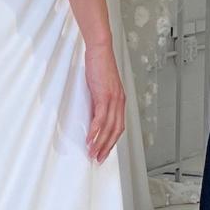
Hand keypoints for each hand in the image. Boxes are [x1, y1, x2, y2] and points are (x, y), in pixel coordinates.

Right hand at [85, 42, 124, 162]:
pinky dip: (95, 130)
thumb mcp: (101, 87)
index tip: (104, 152)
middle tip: (98, 158)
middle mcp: (119, 102)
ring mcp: (113, 99)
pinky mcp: (104, 96)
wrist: (100, 51)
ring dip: (100, 142)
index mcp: (119, 101)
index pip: (118, 127)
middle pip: (115, 131)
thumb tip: (93, 115)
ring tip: (92, 152)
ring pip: (109, 127)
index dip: (112, 141)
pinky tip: (90, 138)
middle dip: (106, 147)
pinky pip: (100, 118)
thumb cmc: (100, 66)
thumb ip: (99, 101)